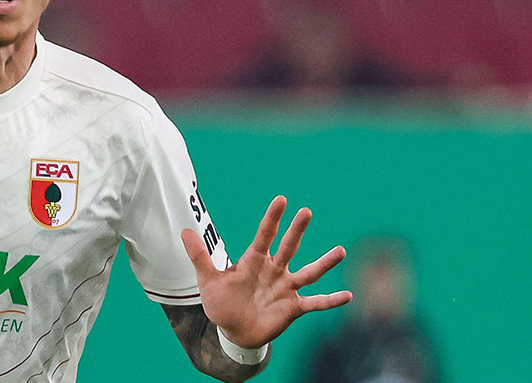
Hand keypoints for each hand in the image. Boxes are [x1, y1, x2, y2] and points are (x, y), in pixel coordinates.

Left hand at [181, 195, 351, 348]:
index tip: (281, 199)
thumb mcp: (208, 280)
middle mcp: (274, 270)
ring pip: (309, 272)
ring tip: (340, 251)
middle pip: (288, 247)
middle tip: (306, 211)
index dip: (272, 218)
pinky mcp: (294, 307)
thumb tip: (183, 231)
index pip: (264, 235)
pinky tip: (348, 295)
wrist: (234, 331)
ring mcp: (286, 288)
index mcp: (254, 261)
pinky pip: (315, 303)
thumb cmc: (222, 302)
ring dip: (324, 263)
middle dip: (296, 230)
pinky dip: (330, 300)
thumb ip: (199, 257)